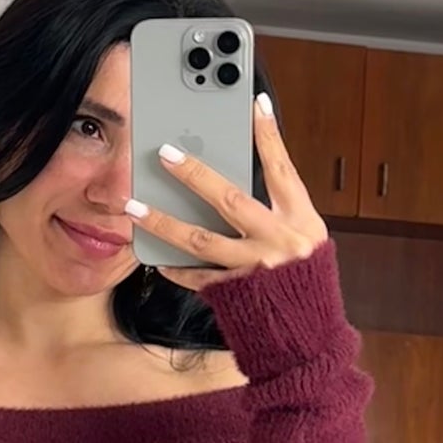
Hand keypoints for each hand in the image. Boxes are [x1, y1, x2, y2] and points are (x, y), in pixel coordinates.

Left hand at [127, 94, 328, 292]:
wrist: (309, 339)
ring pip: (199, 239)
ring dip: (162, 221)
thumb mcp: (304, 240)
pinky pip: (195, 276)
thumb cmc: (304, 283)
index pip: (282, 170)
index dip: (269, 136)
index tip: (255, 104)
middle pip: (230, 199)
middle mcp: (279, 242)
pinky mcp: (234, 294)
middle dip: (194, 174)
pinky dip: (173, 266)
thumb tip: (238, 176)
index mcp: (301, 221)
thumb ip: (277, 211)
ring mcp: (254, 269)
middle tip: (165, 153)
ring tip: (133, 205)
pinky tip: (153, 256)